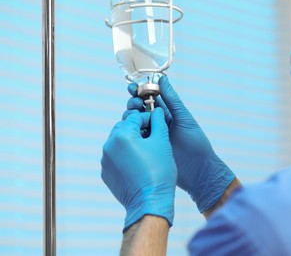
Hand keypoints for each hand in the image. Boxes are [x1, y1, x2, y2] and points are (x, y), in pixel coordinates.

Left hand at [101, 108, 176, 230]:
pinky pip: (114, 158)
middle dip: (137, 130)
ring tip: (145, 152)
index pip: (135, 118)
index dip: (149, 119)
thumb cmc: (159, 172)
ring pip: (118, 143)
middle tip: (152, 138)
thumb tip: (156, 111)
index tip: (158, 125)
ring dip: (130, 143)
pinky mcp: (106, 173)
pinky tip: (138, 164)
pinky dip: (124, 157)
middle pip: (123, 128)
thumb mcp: (162, 142)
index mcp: (122, 135)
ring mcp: (105, 160)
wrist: (150, 202)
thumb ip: (158, 122)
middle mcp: (109, 146)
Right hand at [124, 76, 234, 212]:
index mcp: (167, 114)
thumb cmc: (195, 143)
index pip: (150, 99)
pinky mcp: (146, 149)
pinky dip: (130, 133)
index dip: (140, 92)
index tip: (133, 88)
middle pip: (139, 110)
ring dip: (131, 117)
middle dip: (133, 104)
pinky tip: (128, 130)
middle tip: (135, 104)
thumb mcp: (183, 118)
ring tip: (133, 116)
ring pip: (135, 123)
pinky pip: (135, 139)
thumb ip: (172, 100)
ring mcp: (151, 137)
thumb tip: (163, 78)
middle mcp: (157, 124)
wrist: (197, 170)